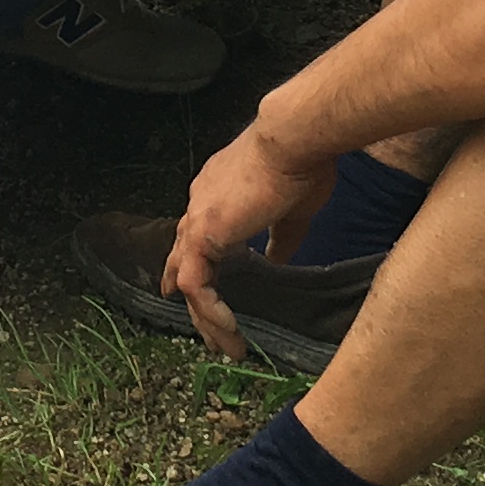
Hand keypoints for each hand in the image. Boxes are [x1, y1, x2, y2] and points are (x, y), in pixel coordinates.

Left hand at [164, 119, 333, 360]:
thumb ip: (279, 238)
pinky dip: (209, 308)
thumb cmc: (300, 166)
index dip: (193, 267)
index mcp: (217, 195)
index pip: (195, 237)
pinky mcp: (203, 233)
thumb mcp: (291, 212)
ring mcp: (198, 218)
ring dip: (205, 316)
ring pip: (188, 278)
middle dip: (195, 301)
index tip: (194, 295)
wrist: (293, 140)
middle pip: (184, 260)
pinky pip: (194, 283)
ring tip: (227, 345)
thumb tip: (276, 260)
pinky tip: (229, 328)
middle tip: (211, 335)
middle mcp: (200, 205)